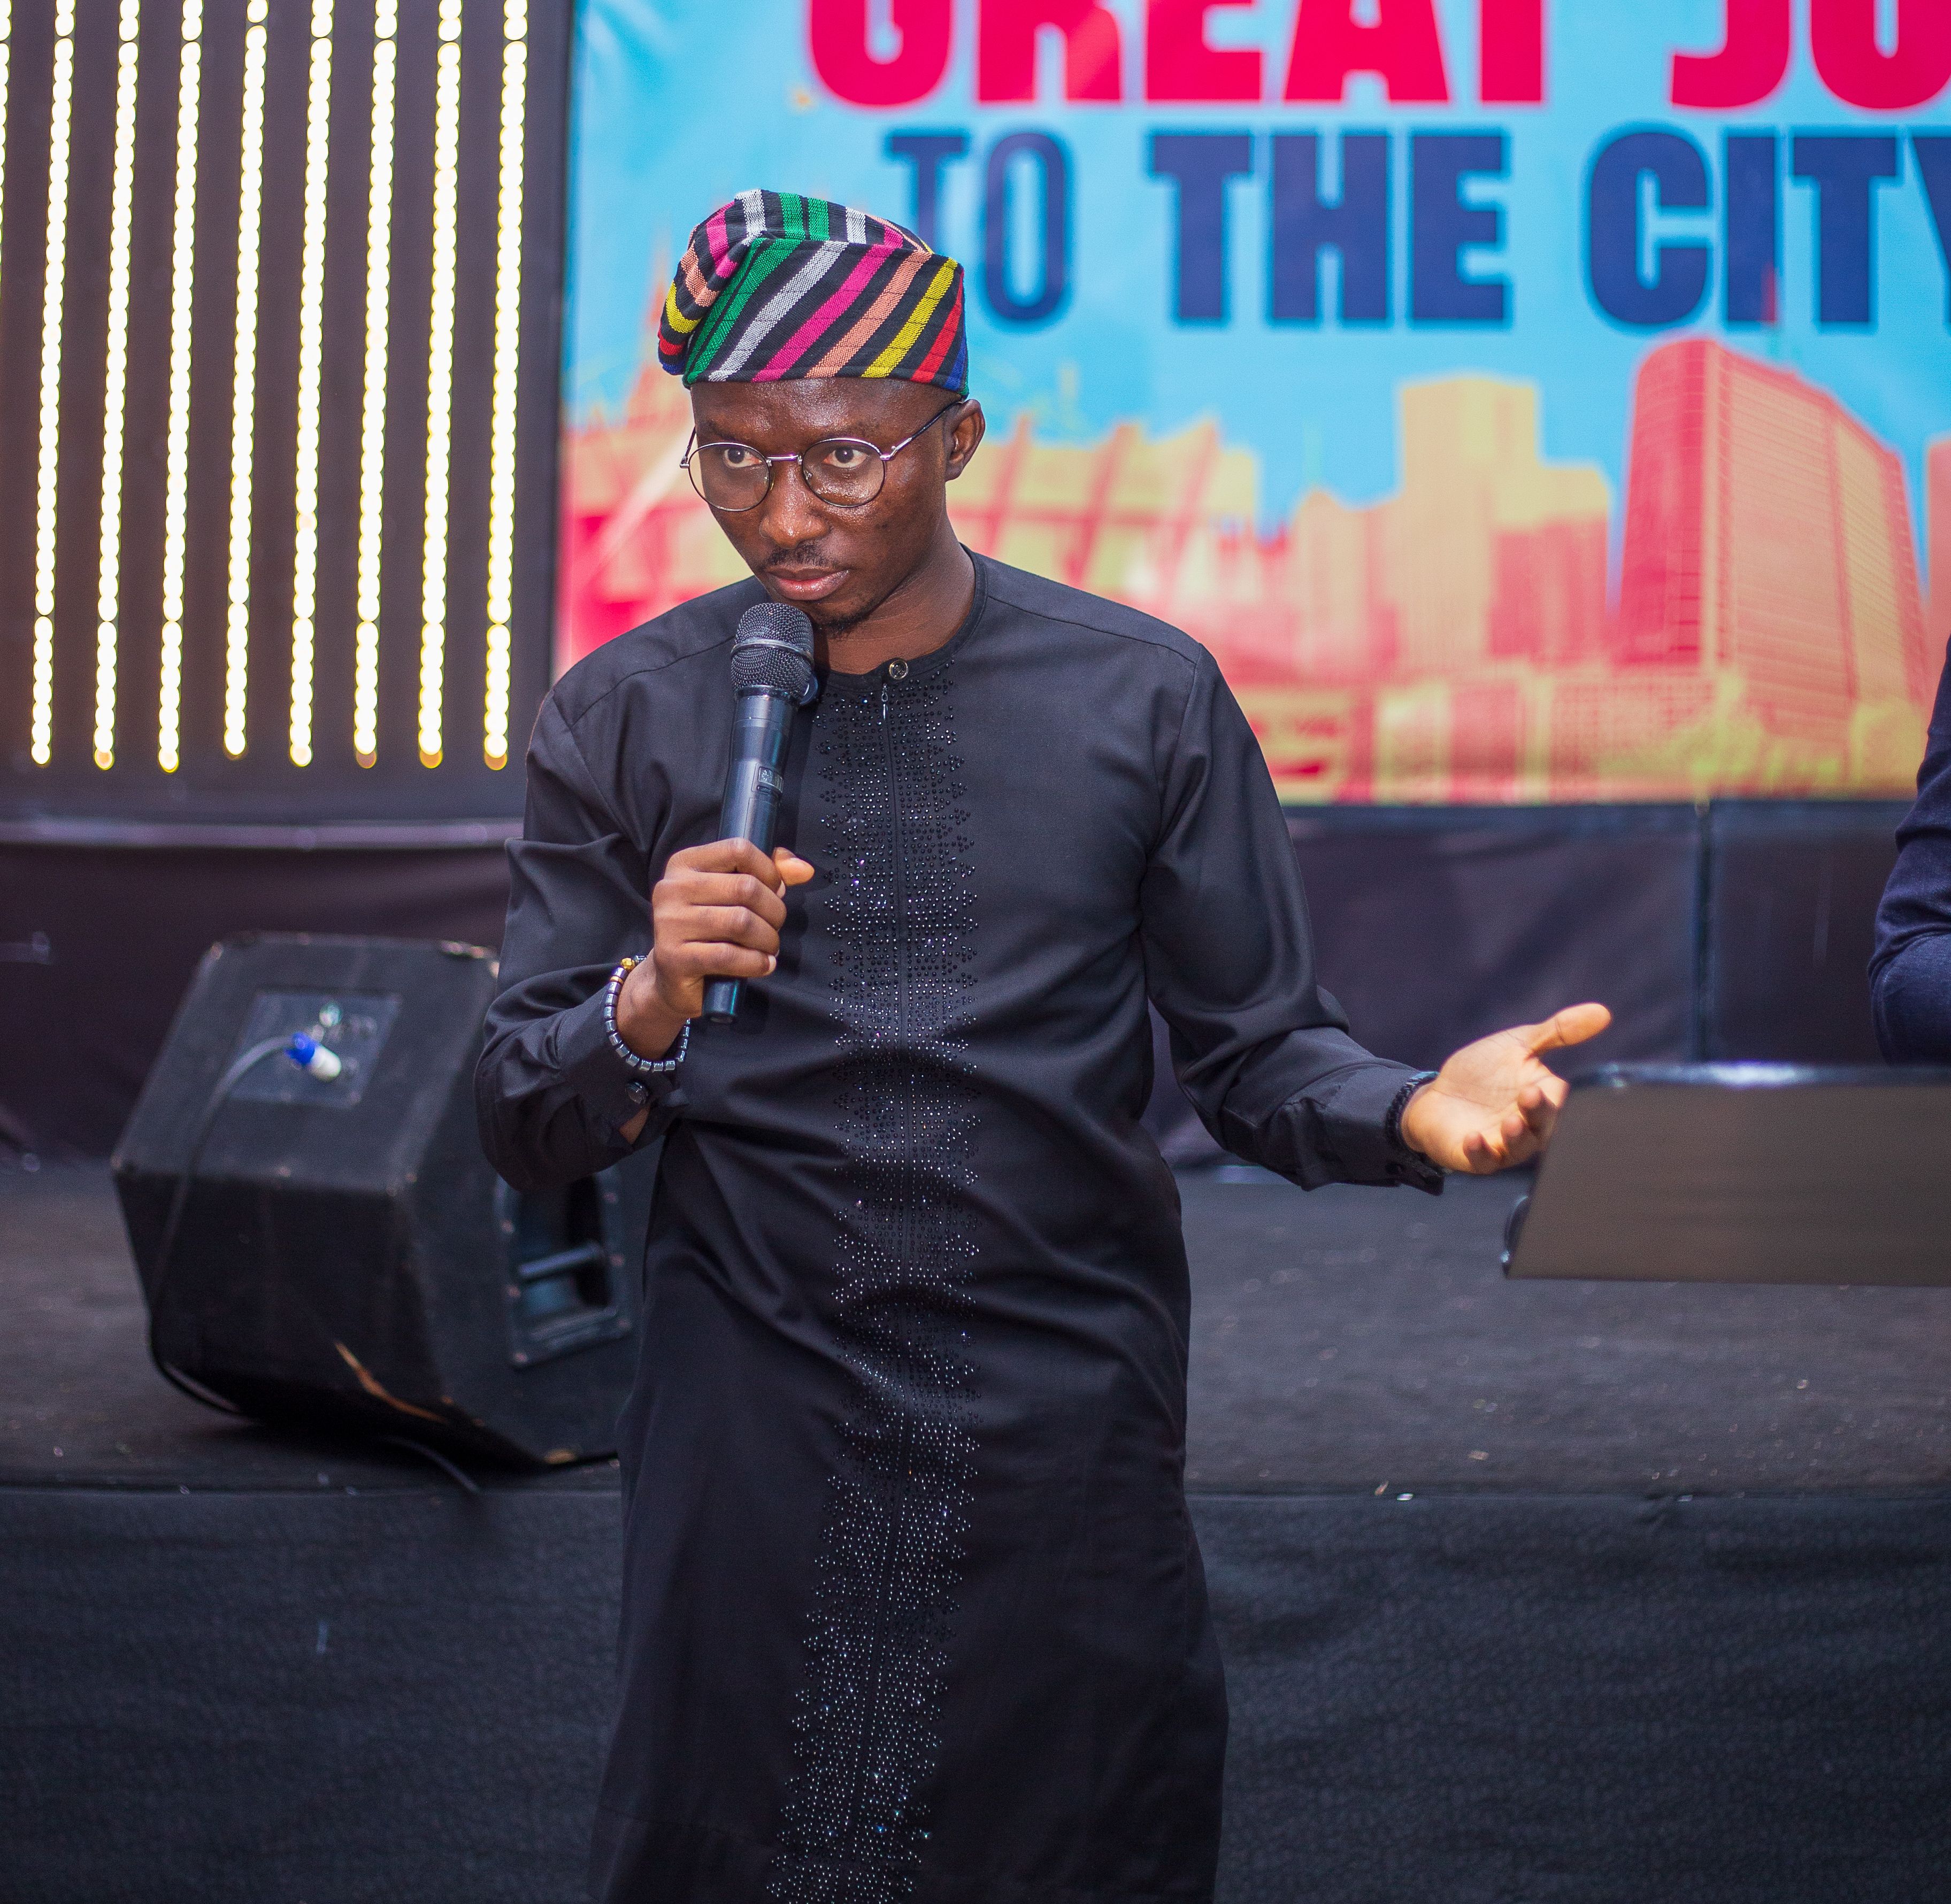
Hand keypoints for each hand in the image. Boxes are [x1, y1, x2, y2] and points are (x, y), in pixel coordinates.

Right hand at [614, 838, 815, 1060]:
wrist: (672, 976)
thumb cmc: (710, 930)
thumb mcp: (734, 894)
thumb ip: (770, 874)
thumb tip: (804, 870)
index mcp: (684, 864)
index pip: (739, 850)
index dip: (769, 872)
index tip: (775, 892)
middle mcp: (671, 888)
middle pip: (746, 888)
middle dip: (774, 912)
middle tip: (774, 927)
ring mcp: (669, 923)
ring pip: (741, 922)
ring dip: (767, 939)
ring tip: (769, 947)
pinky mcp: (674, 957)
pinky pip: (729, 955)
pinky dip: (756, 962)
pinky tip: (762, 965)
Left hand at [1397, 1003, 1612, 1174]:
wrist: (1439, 1094)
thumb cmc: (1484, 1071)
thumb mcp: (1520, 1043)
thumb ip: (1559, 1031)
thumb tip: (1603, 1012)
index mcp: (1546, 1098)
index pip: (1565, 1101)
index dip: (1563, 1097)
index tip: (1559, 1087)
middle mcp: (1531, 1126)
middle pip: (1544, 1126)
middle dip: (1539, 1113)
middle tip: (1530, 1094)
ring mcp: (1503, 1144)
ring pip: (1518, 1147)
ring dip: (1516, 1136)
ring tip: (1512, 1122)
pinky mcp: (1476, 1156)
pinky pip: (1483, 1161)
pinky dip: (1480, 1152)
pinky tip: (1473, 1138)